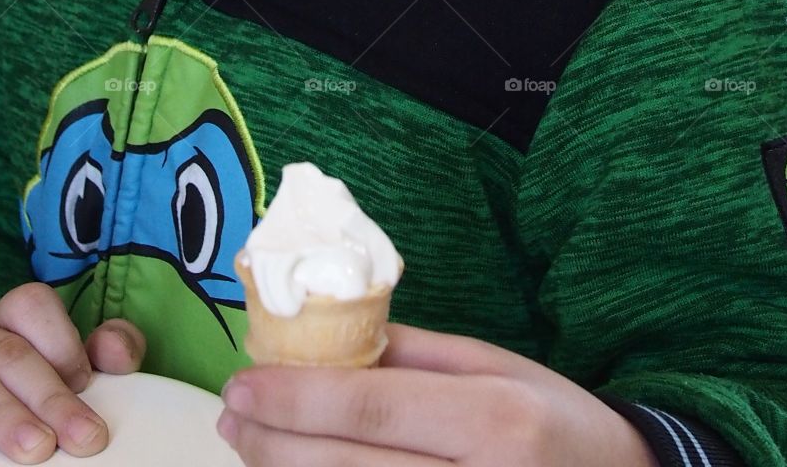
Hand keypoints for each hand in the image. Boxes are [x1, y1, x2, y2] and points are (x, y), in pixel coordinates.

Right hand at [0, 281, 146, 462]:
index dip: (61, 340)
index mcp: (11, 314)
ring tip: (34, 449)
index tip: (86, 383)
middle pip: (6, 351)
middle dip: (48, 397)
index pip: (31, 304)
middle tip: (80, 439)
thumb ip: (108, 350)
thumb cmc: (31, 387)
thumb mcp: (74, 364)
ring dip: (0, 412)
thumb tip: (118, 352)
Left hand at [217, 322, 658, 465]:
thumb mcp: (495, 366)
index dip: (295, 399)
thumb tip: (324, 336)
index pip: (373, 409)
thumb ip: (410, 354)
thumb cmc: (555, 420)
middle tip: (230, 418)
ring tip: (251, 450)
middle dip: (274, 446)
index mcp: (496, 421)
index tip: (240, 382)